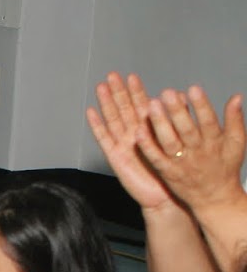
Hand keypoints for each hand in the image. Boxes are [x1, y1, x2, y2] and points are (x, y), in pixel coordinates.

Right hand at [87, 73, 176, 211]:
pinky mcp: (115, 157)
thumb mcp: (179, 141)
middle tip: (112, 75)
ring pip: (113, 119)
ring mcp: (123, 144)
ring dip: (106, 103)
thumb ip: (176, 118)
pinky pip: (104, 138)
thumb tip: (179, 94)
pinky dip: (97, 125)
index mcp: (150, 130)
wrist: (165, 196)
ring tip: (101, 87)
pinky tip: (91, 112)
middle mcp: (135, 135)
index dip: (136, 91)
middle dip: (118, 92)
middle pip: (124, 109)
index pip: (141, 105)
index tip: (132, 76)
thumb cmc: (173, 170)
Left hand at [137, 85, 246, 213]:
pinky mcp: (167, 172)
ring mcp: (181, 162)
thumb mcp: (237, 144)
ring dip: (160, 124)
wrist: (214, 198)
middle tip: (166, 93)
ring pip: (169, 142)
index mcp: (215, 142)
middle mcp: (197, 152)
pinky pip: (156, 158)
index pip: (208, 121)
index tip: (192, 89)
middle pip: (186, 129)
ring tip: (151, 105)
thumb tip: (237, 97)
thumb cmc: (226, 168)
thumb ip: (235, 120)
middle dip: (176, 111)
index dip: (201, 105)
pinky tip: (139, 131)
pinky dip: (148, 146)